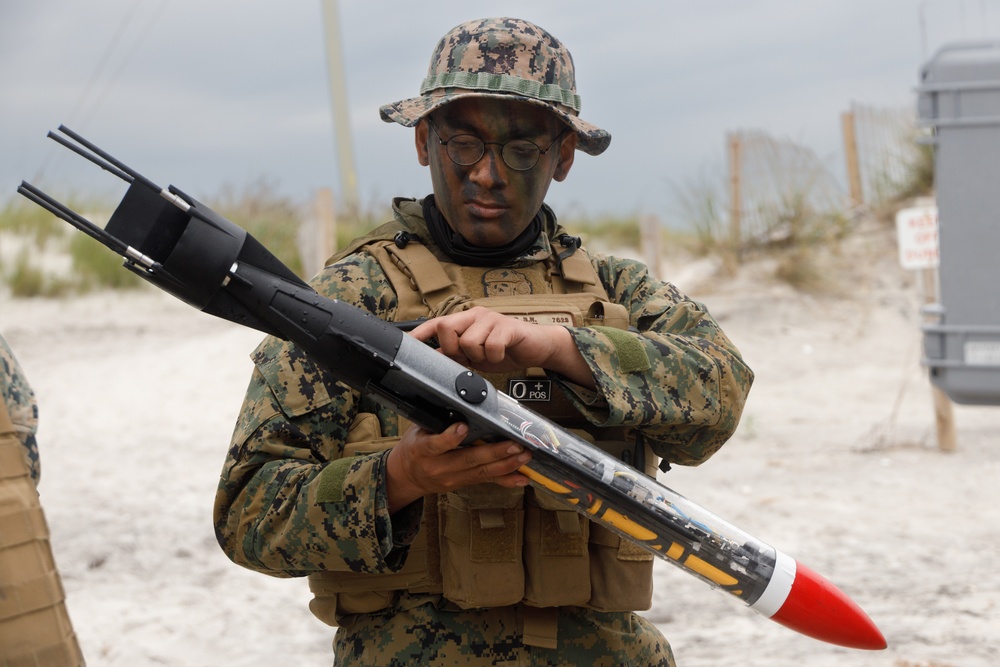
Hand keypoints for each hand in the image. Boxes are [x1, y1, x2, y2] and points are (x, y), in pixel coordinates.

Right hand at [385, 421, 530, 513]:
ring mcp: (452, 478)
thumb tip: (461, 403)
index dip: (450, 437)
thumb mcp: (418, 430)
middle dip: (494, 452)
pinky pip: (487, 481)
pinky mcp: (463, 484)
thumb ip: (438, 421)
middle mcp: (439, 467)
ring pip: (482, 472)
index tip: (463, 427)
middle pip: (468, 460)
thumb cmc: (415, 448)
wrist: (407, 476)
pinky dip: (506, 480)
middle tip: (515, 444)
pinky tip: (522, 478)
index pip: (436, 444)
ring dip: (506, 464)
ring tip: (524, 456)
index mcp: (423, 450)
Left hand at [409, 307, 595, 387]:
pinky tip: (501, 355)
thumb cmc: (504, 349)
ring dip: (478, 357)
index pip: (436, 324)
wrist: (535, 348)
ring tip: (489, 356)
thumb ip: (455, 354)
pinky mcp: (507, 327)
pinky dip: (495, 357)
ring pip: (468, 341)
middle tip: (470, 358)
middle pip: (446, 327)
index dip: (419, 334)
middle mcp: (475, 315)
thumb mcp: (475, 355)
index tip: (405, 344)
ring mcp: (491, 319)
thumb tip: (432, 357)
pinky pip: (491, 346)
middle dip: (454, 349)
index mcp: (465, 321)